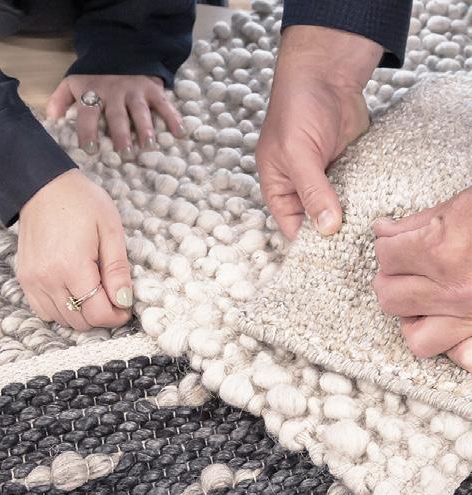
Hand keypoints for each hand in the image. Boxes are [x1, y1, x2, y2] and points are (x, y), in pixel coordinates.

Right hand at [17, 169, 132, 330]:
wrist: (45, 187)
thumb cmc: (82, 203)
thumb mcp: (111, 231)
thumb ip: (117, 270)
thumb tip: (123, 300)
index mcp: (72, 266)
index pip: (97, 313)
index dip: (117, 316)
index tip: (126, 307)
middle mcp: (48, 278)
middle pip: (80, 321)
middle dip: (102, 316)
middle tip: (113, 298)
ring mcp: (33, 281)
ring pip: (63, 320)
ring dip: (83, 314)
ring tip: (95, 292)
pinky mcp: (26, 279)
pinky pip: (45, 311)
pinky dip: (63, 310)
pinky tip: (75, 292)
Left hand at [47, 75, 184, 158]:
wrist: (120, 52)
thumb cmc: (96, 77)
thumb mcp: (73, 83)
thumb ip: (60, 100)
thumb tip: (52, 120)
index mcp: (94, 93)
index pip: (88, 113)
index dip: (88, 131)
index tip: (91, 149)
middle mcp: (114, 93)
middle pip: (117, 115)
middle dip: (121, 134)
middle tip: (125, 152)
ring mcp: (135, 91)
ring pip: (140, 111)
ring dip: (145, 128)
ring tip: (148, 145)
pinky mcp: (153, 89)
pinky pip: (164, 104)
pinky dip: (173, 118)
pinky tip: (180, 133)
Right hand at [257, 26, 381, 239]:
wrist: (328, 72)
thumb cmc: (298, 108)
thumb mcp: (298, 153)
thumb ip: (312, 191)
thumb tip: (327, 229)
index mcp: (279, 188)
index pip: (292, 228)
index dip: (310, 244)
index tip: (333, 259)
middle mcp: (301, 188)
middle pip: (317, 223)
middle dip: (334, 235)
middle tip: (358, 252)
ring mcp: (326, 180)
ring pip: (339, 210)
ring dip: (352, 219)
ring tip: (371, 238)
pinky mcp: (348, 169)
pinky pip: (356, 193)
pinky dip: (365, 201)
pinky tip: (378, 213)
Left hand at [373, 188, 471, 370]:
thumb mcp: (461, 206)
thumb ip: (416, 222)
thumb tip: (382, 230)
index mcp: (443, 251)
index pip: (386, 255)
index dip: (388, 245)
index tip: (396, 242)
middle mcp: (455, 290)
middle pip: (390, 297)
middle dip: (391, 279)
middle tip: (404, 269)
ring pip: (418, 339)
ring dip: (415, 319)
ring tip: (424, 301)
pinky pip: (463, 358)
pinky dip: (456, 345)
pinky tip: (457, 324)